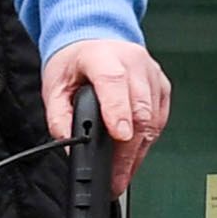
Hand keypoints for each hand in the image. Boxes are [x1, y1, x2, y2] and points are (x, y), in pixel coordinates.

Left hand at [42, 37, 171, 180]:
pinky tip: (133, 155)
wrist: (95, 39)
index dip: (119, 111)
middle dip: (129, 149)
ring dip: (138, 151)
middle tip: (116, 177)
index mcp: (102, 56)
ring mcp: (151, 74)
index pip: (114, 83)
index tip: (120, 136)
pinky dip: (147, 141)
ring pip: (153, 119)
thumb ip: (58, 116)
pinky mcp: (161, 86)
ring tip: (122, 175)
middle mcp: (133, 62)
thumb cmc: (76, 63)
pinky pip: (159, 119)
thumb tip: (69, 143)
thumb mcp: (55, 86)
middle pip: (140, 109)